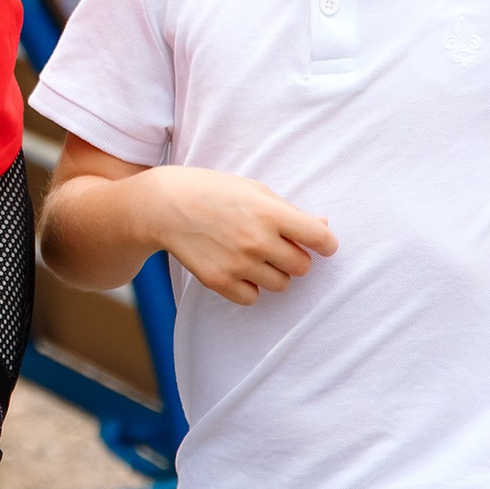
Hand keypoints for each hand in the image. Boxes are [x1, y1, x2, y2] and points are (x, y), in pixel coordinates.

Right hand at [142, 167, 337, 304]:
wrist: (163, 206)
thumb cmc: (213, 192)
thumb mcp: (255, 190)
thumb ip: (290, 211)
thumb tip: (324, 228)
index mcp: (270, 213)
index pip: (320, 239)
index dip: (326, 244)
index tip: (321, 244)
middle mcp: (257, 241)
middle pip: (302, 267)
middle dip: (294, 257)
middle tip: (276, 245)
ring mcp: (238, 264)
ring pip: (281, 285)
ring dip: (274, 273)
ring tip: (254, 255)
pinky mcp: (219, 281)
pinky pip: (252, 298)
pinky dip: (250, 287)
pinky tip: (237, 268)